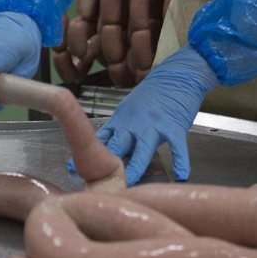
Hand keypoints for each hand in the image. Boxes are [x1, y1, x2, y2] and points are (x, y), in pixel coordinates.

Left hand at [95, 46, 217, 185]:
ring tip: (129, 183)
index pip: (101, 139)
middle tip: (99, 183)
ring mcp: (155, 125)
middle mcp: (135, 123)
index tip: (75, 169)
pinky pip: (177, 147)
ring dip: (135, 167)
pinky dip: (180, 162)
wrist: (177, 74)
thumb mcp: (129, 108)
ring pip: (143, 149)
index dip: (88, 155)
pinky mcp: (175, 127)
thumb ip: (118, 129)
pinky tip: (181, 176)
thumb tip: (103, 149)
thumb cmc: (153, 93)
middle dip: (107, 165)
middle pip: (118, 146)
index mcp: (121, 119)